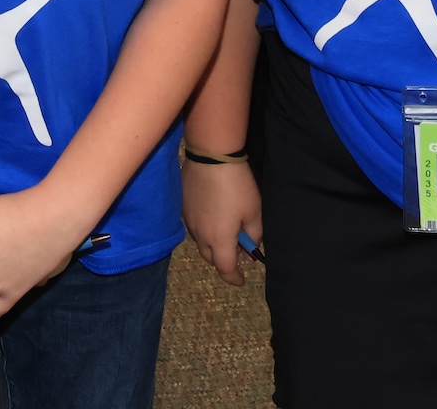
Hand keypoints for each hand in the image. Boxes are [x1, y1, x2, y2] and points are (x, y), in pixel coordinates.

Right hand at [182, 158, 261, 286]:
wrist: (211, 156)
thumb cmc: (237, 185)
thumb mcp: (254, 211)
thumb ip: (253, 235)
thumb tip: (249, 246)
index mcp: (219, 240)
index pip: (225, 269)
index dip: (234, 278)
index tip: (242, 280)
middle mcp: (200, 235)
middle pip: (211, 258)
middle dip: (223, 260)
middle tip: (237, 249)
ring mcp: (188, 221)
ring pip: (201, 242)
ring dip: (213, 243)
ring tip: (225, 229)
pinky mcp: (182, 207)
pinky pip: (194, 226)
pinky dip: (204, 228)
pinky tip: (213, 213)